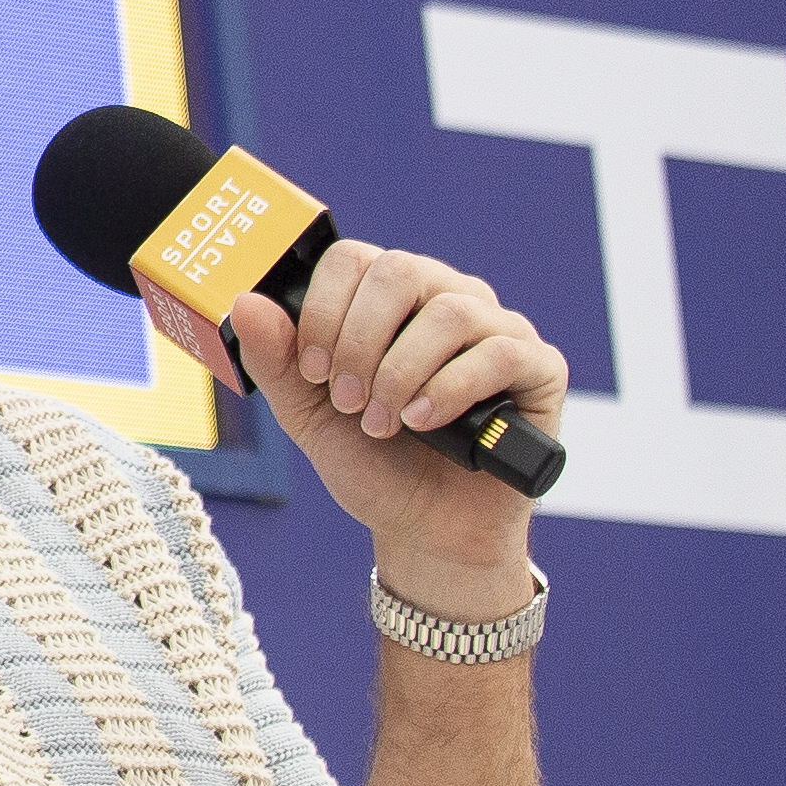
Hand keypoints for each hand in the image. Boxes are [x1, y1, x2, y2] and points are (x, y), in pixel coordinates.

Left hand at [140, 241, 562, 595]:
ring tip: (384, 423)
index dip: (323, 311)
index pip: (353, 258)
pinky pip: (501, 351)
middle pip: (399, 272)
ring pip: (450, 312)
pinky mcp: (540, 368)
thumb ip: (276, 359)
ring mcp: (498, 328)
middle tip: (349, 400)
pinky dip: (451, 388)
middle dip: (359, 342)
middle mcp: (446, 298)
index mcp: (389, 298)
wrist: (425, 527)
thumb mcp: (307, 412)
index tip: (313, 371)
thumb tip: (245, 302)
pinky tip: (425, 422)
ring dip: (401, 373)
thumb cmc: (371, 459)